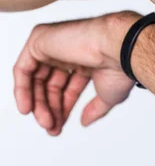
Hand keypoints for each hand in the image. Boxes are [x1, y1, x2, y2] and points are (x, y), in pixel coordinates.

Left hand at [13, 12, 139, 134]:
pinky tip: (28, 108)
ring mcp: (54, 44)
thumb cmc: (121, 65)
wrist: (120, 49)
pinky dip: (21, 89)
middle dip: (49, 109)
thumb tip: (85, 121)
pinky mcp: (40, 39)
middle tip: (51, 127)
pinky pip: (22, 68)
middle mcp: (70, 52)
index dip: (62, 109)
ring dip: (37, 104)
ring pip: (35, 79)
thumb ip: (95, 108)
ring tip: (45, 121)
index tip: (58, 126)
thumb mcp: (108, 95)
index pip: (67, 88)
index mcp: (87, 62)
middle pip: (50, 85)